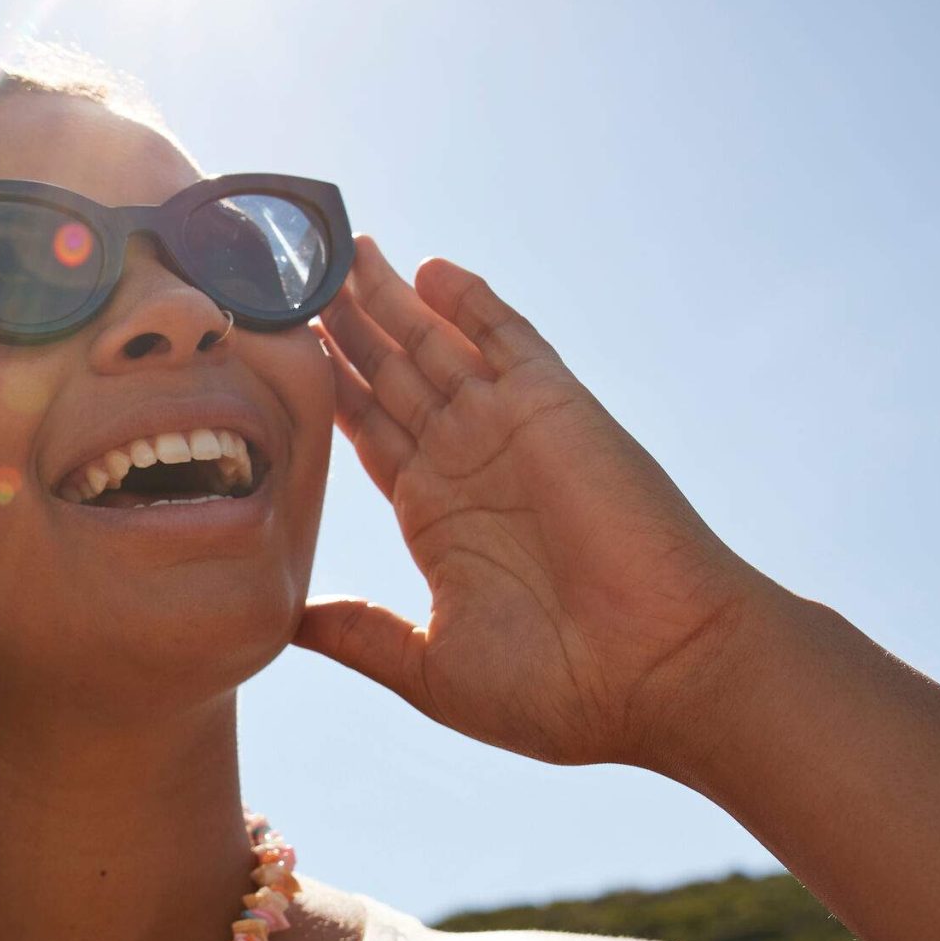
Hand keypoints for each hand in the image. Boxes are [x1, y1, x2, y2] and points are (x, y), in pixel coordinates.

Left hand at [298, 237, 785, 771]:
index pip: (367, 431)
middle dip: (344, 327)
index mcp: (436, 519)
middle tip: (292, 273)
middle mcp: (468, 464)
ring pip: (434, 345)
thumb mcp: (429, 667)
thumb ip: (360, 634)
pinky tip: (427, 268)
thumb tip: (286, 622)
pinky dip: (470, 301)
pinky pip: (507, 339)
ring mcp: (510, 431)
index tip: (275, 350)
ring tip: (338, 250)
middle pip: (390, 375)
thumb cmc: (560, 690)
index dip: (325, 389)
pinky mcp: (554, 407)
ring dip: (386, 300)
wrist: (663, 674)